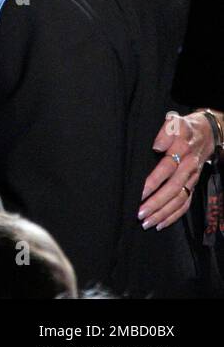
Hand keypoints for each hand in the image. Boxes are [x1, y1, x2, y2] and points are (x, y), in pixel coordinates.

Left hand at [138, 110, 213, 229]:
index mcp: (182, 152)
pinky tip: (160, 224)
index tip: (139, 193)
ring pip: (179, 200)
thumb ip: (166, 132)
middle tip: (139, 213)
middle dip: (156, 203)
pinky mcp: (192, 186)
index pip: (166, 169)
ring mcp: (192, 179)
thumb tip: (156, 146)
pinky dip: (173, 216)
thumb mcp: (175, 122)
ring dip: (163, 213)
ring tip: (146, 222)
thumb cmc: (184, 128)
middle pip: (173, 189)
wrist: (207, 133)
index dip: (153, 181)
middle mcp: (189, 168)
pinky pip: (185, 204)